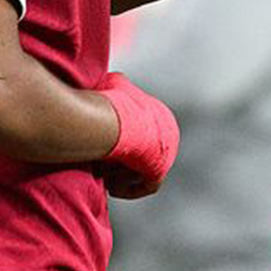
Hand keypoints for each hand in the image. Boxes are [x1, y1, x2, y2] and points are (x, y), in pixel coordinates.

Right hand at [95, 72, 178, 197]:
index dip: (123, 141)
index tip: (105, 146)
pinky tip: (110, 187)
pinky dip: (128, 188)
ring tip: (104, 175)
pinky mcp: (159, 172)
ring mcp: (167, 154)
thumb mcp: (113, 82)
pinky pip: (146, 186)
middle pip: (143, 153)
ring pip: (142, 170)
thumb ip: (118, 84)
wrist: (111, 121)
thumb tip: (114, 81)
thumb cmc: (108, 101)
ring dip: (123, 174)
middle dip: (122, 159)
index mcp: (162, 114)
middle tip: (101, 163)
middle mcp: (170, 134)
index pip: (144, 133)